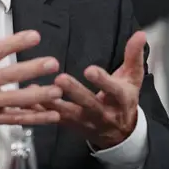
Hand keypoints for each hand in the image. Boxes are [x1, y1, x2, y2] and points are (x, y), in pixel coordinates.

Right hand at [0, 5, 62, 140]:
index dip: (15, 43)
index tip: (35, 36)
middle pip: (7, 75)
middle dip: (31, 69)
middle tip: (52, 63)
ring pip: (13, 100)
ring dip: (36, 96)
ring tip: (56, 91)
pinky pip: (14, 119)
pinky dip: (34, 118)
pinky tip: (52, 114)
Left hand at [44, 31, 145, 148]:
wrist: (120, 133)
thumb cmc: (123, 99)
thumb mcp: (133, 78)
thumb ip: (134, 55)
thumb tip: (140, 34)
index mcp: (120, 99)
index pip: (113, 90)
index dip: (103, 81)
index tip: (90, 69)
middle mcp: (103, 113)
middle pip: (89, 104)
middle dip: (75, 92)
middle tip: (61, 79)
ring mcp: (86, 121)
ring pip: (68, 113)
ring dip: (53, 103)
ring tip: (38, 89)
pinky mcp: (70, 125)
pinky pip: (53, 119)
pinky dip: (40, 110)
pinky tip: (28, 100)